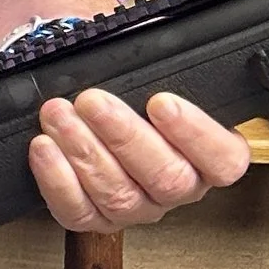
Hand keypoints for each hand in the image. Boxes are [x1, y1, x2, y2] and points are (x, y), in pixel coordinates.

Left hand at [29, 87, 254, 232]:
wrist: (88, 106)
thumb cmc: (129, 91)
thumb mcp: (152, 74)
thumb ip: (160, 72)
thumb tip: (142, 49)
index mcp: (209, 156)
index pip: (224, 160)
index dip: (196, 134)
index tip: (161, 102)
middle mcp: (179, 188)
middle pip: (166, 178)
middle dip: (124, 135)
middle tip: (92, 101)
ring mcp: (138, 208)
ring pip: (119, 195)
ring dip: (84, 151)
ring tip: (58, 115)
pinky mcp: (96, 219)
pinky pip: (78, 212)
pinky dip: (57, 180)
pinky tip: (45, 148)